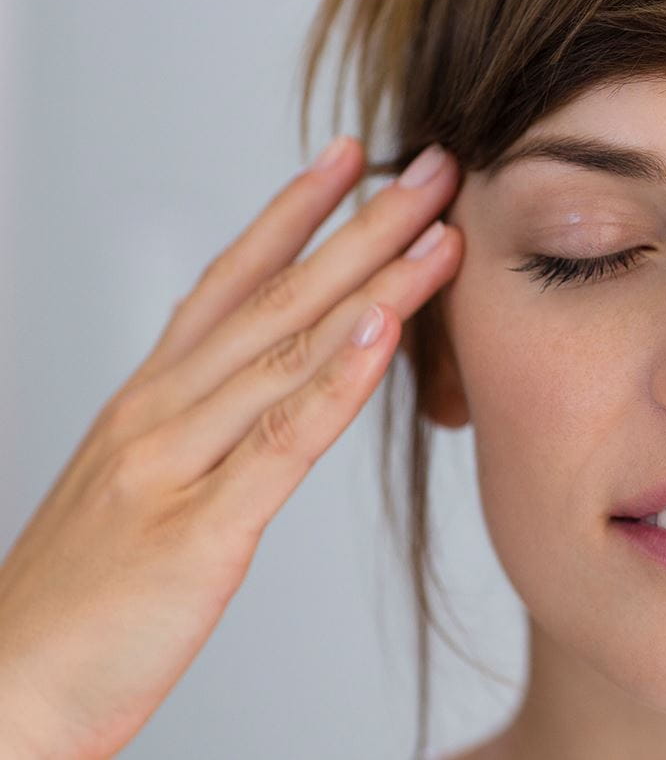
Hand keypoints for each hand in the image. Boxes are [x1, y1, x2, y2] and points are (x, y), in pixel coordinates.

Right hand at [0, 137, 461, 756]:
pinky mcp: (198, 531)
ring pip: (287, 353)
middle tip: (432, 167)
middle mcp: (158, 415)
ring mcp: (175, 465)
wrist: (5, 693)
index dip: (291, 213)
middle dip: (358, 227)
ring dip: (370, 285)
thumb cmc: (80, 604)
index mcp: (146, 403)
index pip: (228, 282)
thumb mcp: (143, 494)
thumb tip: (263, 393)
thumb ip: (200, 437)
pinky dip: (337, 381)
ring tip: (437, 230)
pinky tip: (384, 335)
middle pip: (274, 299)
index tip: (351, 156)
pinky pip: (280, 442)